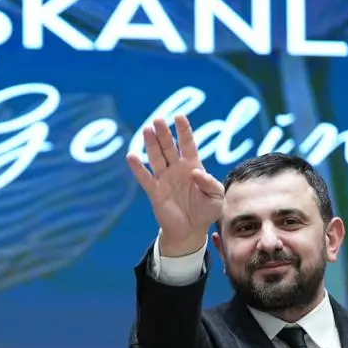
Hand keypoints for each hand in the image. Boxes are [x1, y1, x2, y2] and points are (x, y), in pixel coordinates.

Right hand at [125, 115, 224, 255]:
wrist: (191, 230)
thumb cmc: (206, 211)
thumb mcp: (217, 197)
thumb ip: (210, 183)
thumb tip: (195, 172)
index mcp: (193, 166)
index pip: (188, 144)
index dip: (184, 130)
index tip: (178, 116)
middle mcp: (176, 169)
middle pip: (169, 147)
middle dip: (164, 133)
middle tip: (158, 120)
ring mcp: (164, 179)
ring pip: (156, 158)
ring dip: (151, 144)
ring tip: (147, 130)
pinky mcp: (154, 192)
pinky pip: (145, 178)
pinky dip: (138, 168)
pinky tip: (131, 156)